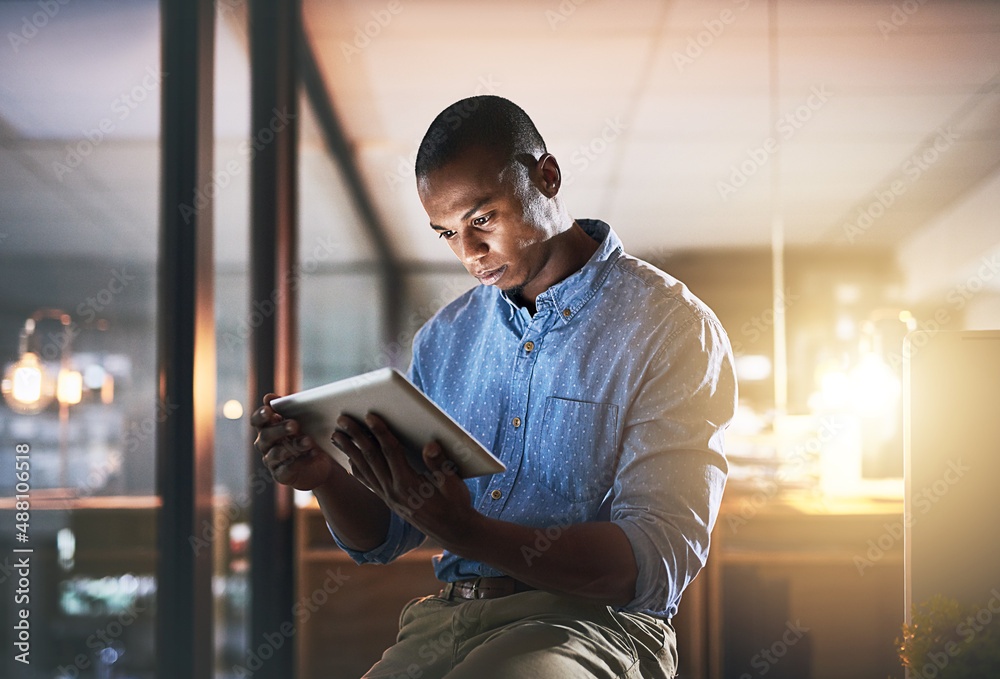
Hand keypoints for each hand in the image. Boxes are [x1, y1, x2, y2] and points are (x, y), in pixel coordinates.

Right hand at [251, 394, 341, 490]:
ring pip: (276, 453)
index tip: (269, 410)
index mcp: (267, 428)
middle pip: (266, 436)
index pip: (257, 421)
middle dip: (279, 429)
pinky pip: (287, 469)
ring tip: (309, 441)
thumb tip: (269, 397)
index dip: (260, 416)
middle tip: (295, 425)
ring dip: (293, 445)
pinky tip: (313, 454)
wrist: (321, 463)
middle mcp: (265, 445)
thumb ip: (286, 409)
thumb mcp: (301, 422)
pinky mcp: (281, 475)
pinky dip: (301, 461)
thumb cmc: (307, 437)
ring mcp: (271, 461)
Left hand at [332, 413, 480, 546]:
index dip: (381, 432)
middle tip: (343, 419)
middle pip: (370, 458)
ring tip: (337, 435)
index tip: (370, 416)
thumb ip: (440, 465)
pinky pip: (367, 481)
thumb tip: (430, 445)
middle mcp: (393, 491)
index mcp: (409, 484)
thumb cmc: (455, 505)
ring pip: (364, 469)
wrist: (451, 531)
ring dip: (349, 450)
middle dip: (356, 436)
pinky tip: (349, 457)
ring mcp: (388, 496)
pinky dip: (355, 467)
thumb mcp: (454, 485)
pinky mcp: (387, 500)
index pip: (390, 452)